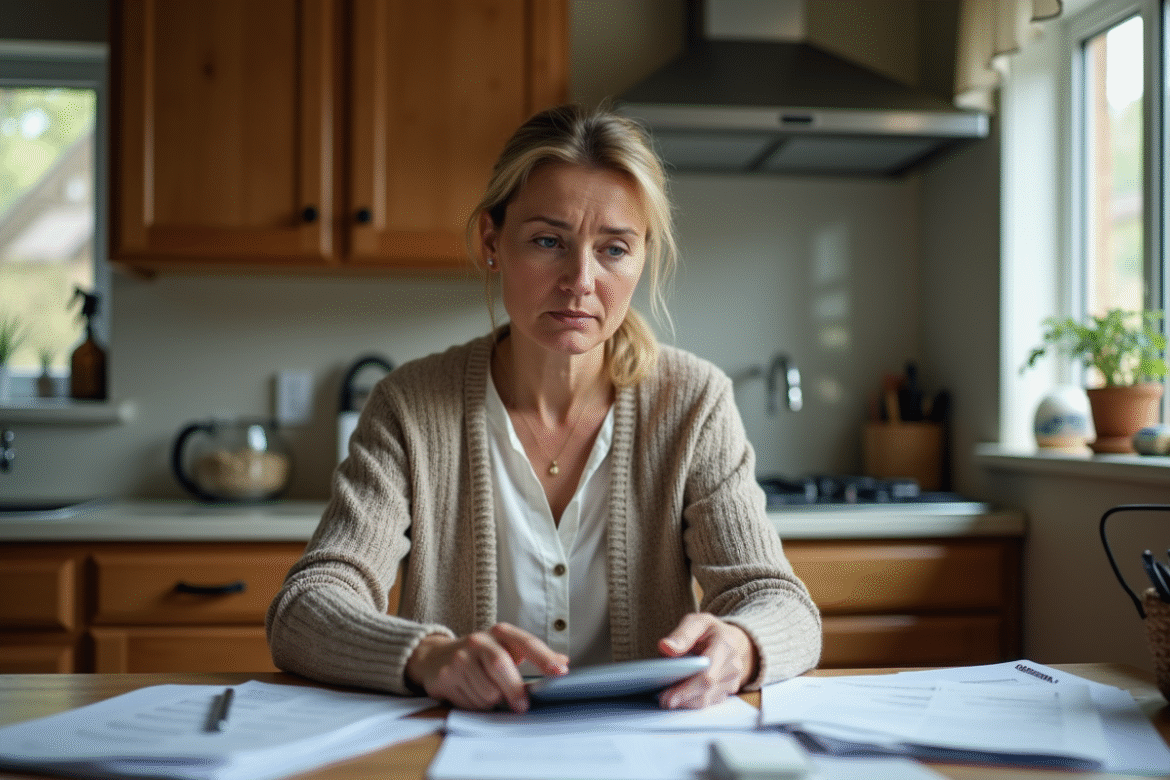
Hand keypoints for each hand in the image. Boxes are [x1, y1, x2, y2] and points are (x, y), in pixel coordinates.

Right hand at [405, 623, 567, 712]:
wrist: (435, 657)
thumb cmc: (480, 655)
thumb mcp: (506, 648)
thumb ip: (533, 655)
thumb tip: (563, 662)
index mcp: (500, 632)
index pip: (526, 643)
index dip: (544, 658)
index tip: (561, 672)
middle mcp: (479, 641)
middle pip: (501, 666)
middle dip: (514, 690)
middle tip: (522, 706)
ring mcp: (460, 658)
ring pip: (486, 691)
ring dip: (493, 701)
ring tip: (488, 693)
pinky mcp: (445, 676)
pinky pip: (470, 701)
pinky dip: (477, 705)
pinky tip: (471, 694)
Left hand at [656, 613, 756, 708]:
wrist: (732, 641)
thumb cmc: (710, 631)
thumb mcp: (697, 622)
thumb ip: (682, 634)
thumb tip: (666, 647)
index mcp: (726, 644)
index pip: (708, 672)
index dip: (687, 687)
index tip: (668, 694)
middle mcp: (733, 665)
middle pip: (706, 688)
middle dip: (682, 696)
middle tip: (662, 700)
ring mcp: (732, 681)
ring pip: (706, 699)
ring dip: (685, 702)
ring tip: (666, 699)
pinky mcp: (728, 692)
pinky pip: (708, 702)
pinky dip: (691, 702)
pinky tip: (679, 698)